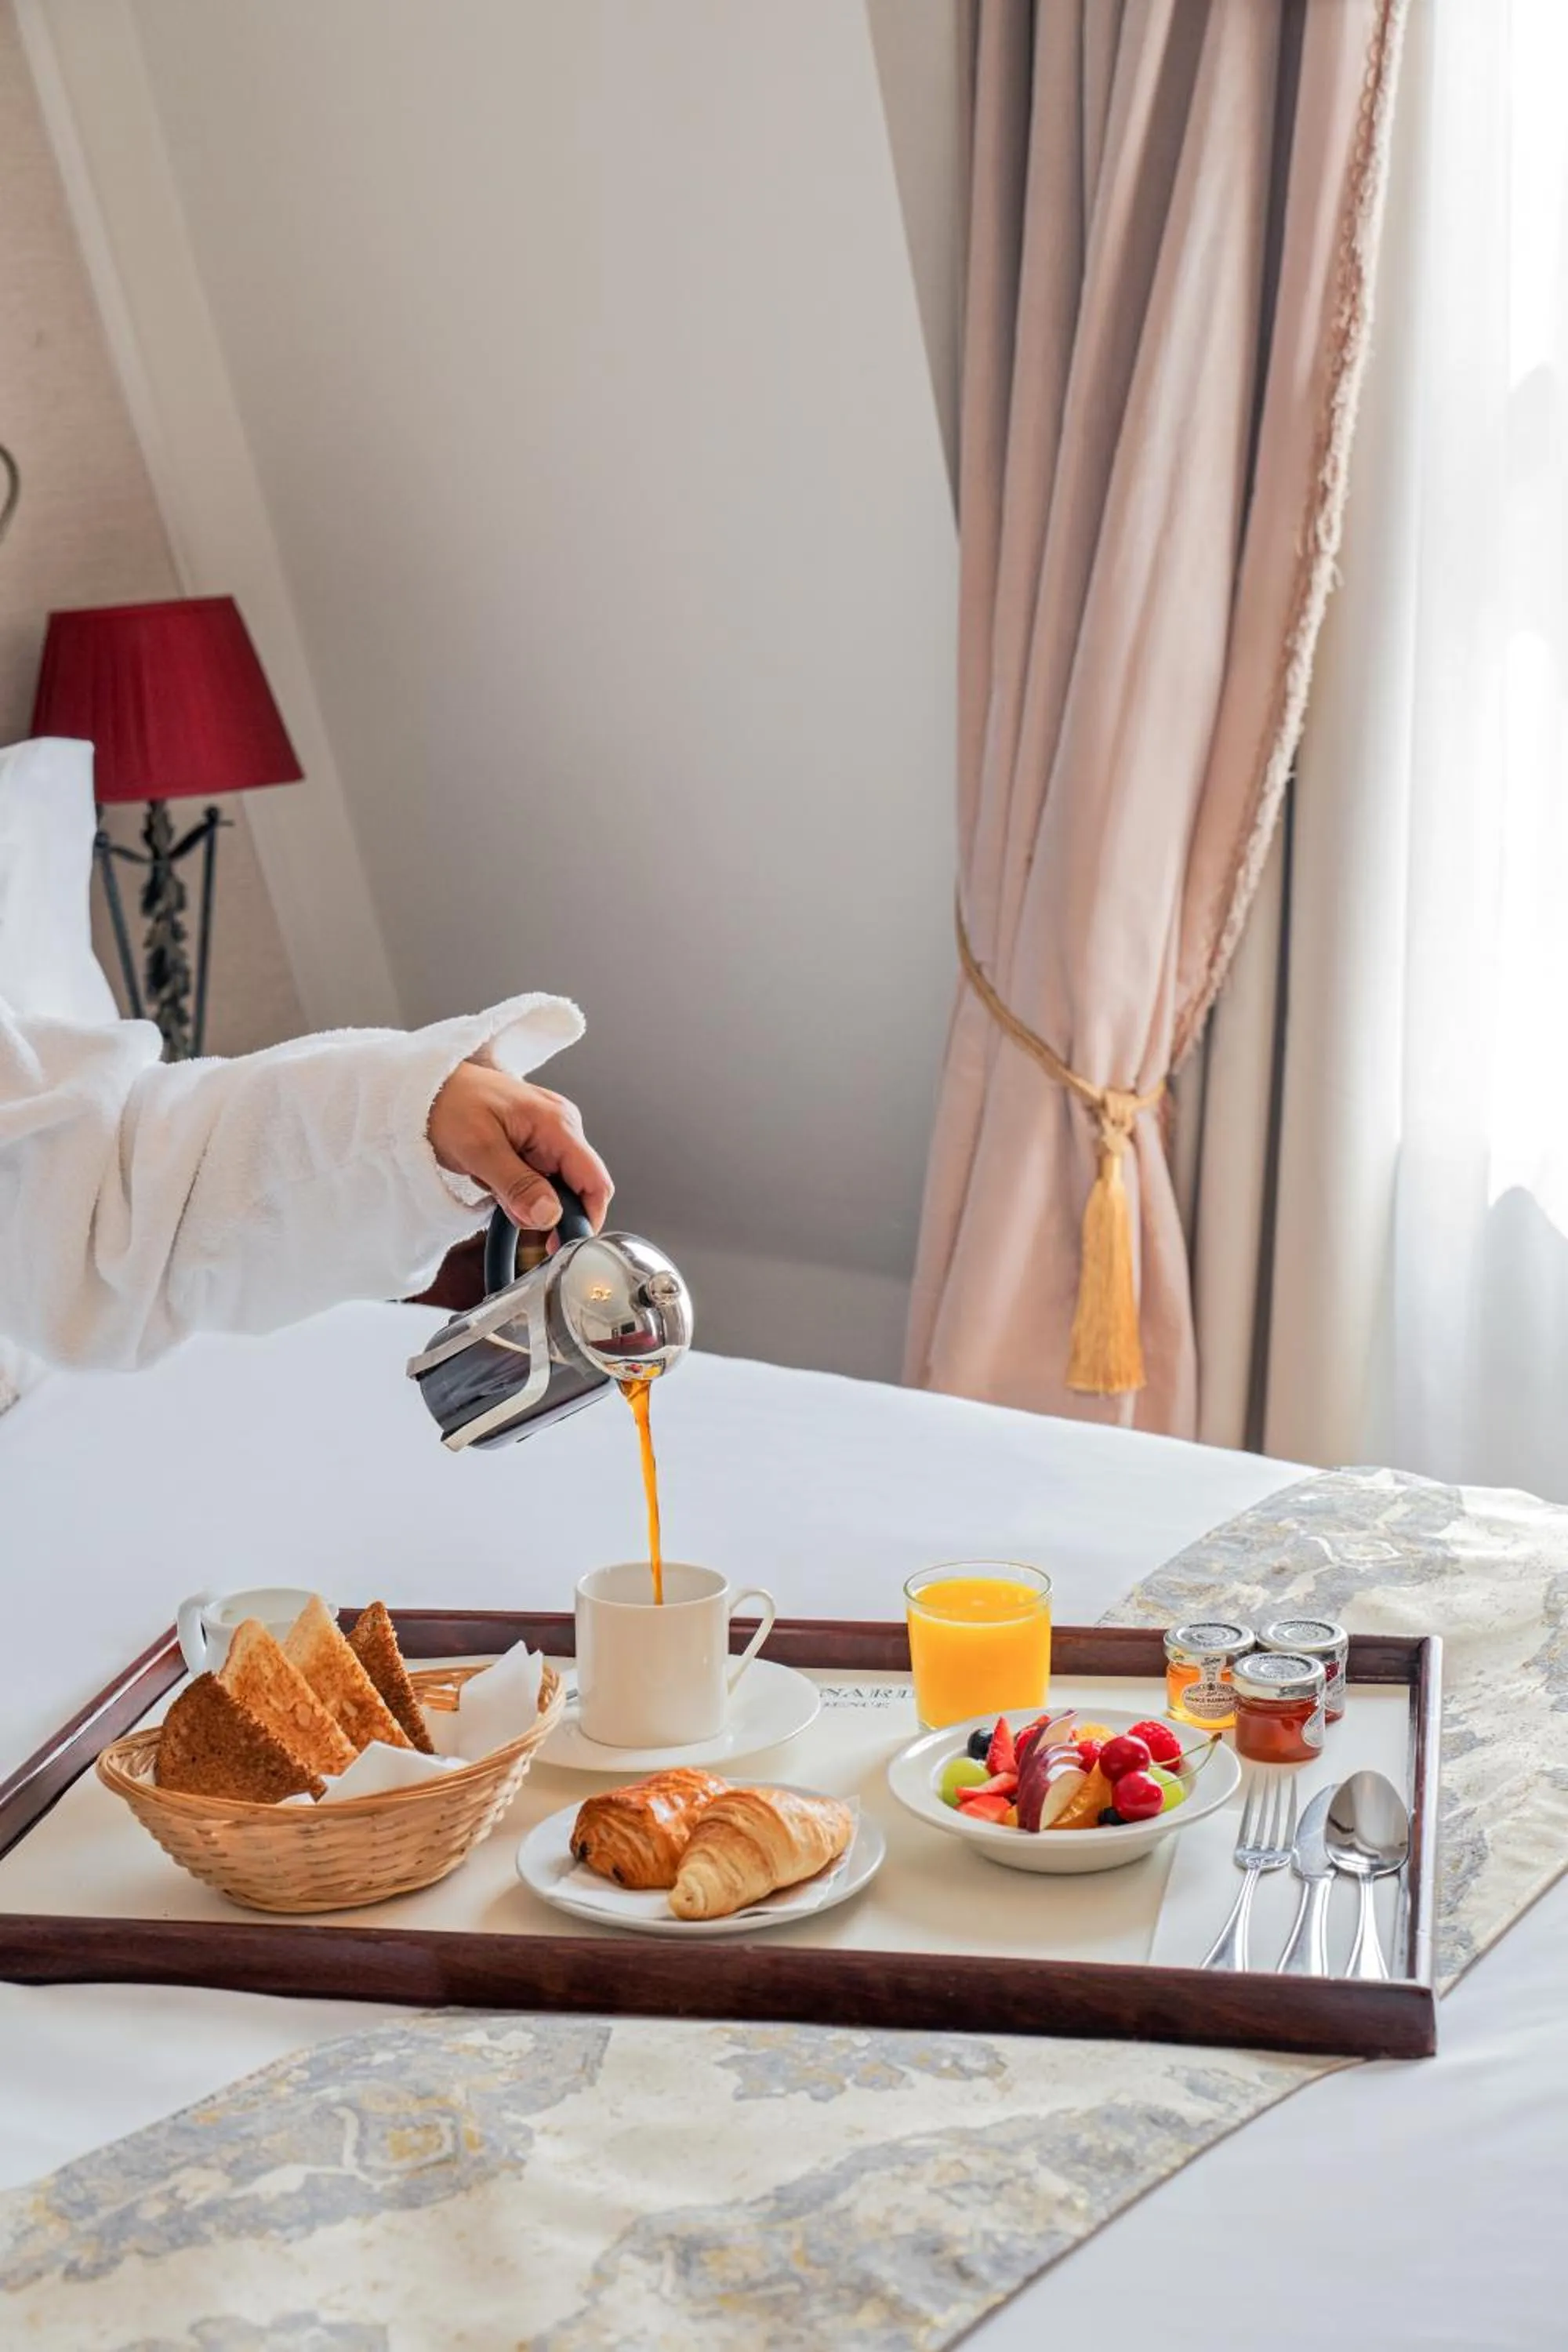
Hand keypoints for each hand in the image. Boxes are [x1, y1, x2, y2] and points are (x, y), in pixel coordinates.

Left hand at [427, 1065, 612, 1232]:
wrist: (423, 1085)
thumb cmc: (447, 1103)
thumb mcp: (479, 1150)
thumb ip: (517, 1185)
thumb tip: (550, 1215)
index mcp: (557, 1124)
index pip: (595, 1182)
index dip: (585, 1220)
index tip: (559, 1245)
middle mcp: (561, 1126)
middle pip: (575, 1189)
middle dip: (543, 1208)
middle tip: (504, 1204)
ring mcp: (548, 1133)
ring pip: (553, 1186)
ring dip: (523, 1197)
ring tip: (489, 1179)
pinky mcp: (532, 1140)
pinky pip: (536, 1177)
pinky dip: (514, 1186)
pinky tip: (491, 1174)